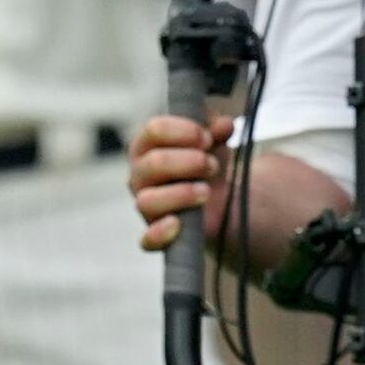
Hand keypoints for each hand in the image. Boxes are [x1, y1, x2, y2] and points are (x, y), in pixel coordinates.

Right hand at [128, 107, 223, 254]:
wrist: (217, 198)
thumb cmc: (204, 162)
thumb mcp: (214, 140)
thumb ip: (217, 128)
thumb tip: (223, 124)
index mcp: (147, 145)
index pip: (154, 130)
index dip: (184, 131)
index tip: (208, 138)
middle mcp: (140, 175)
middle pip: (153, 164)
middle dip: (188, 162)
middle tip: (212, 165)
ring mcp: (145, 206)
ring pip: (146, 201)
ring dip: (181, 193)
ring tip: (207, 191)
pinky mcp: (156, 234)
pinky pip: (147, 240)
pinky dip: (160, 233)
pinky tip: (178, 224)